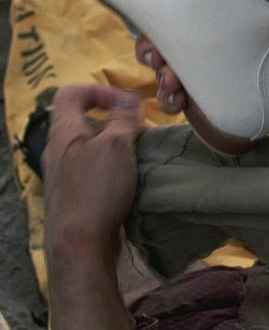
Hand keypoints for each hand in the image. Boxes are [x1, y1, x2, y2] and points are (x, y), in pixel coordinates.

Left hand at [43, 84, 143, 254]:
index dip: (100, 90)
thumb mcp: (116, 146)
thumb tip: (129, 99)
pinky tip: (131, 179)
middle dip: (117, 122)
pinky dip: (114, 167)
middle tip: (142, 133)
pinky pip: (95, 169)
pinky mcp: (76, 193)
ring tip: (141, 156)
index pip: (72, 93)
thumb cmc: (97, 190)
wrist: (79, 243)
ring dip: (119, 146)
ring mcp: (66, 173)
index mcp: (64, 131)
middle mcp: (59, 149)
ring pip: (93, 146)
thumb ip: (123, 119)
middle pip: (86, 121)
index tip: (126, 104)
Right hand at [134, 30, 268, 126]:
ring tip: (175, 85)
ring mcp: (194, 74)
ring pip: (160, 74)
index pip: (166, 15)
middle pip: (154, 45)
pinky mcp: (198, 100)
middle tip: (162, 61)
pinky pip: (171, 101)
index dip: (153, 22)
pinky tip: (178, 102)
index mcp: (204, 21)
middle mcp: (195, 45)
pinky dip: (168, 101)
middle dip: (150, 53)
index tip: (156, 32)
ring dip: (160, 80)